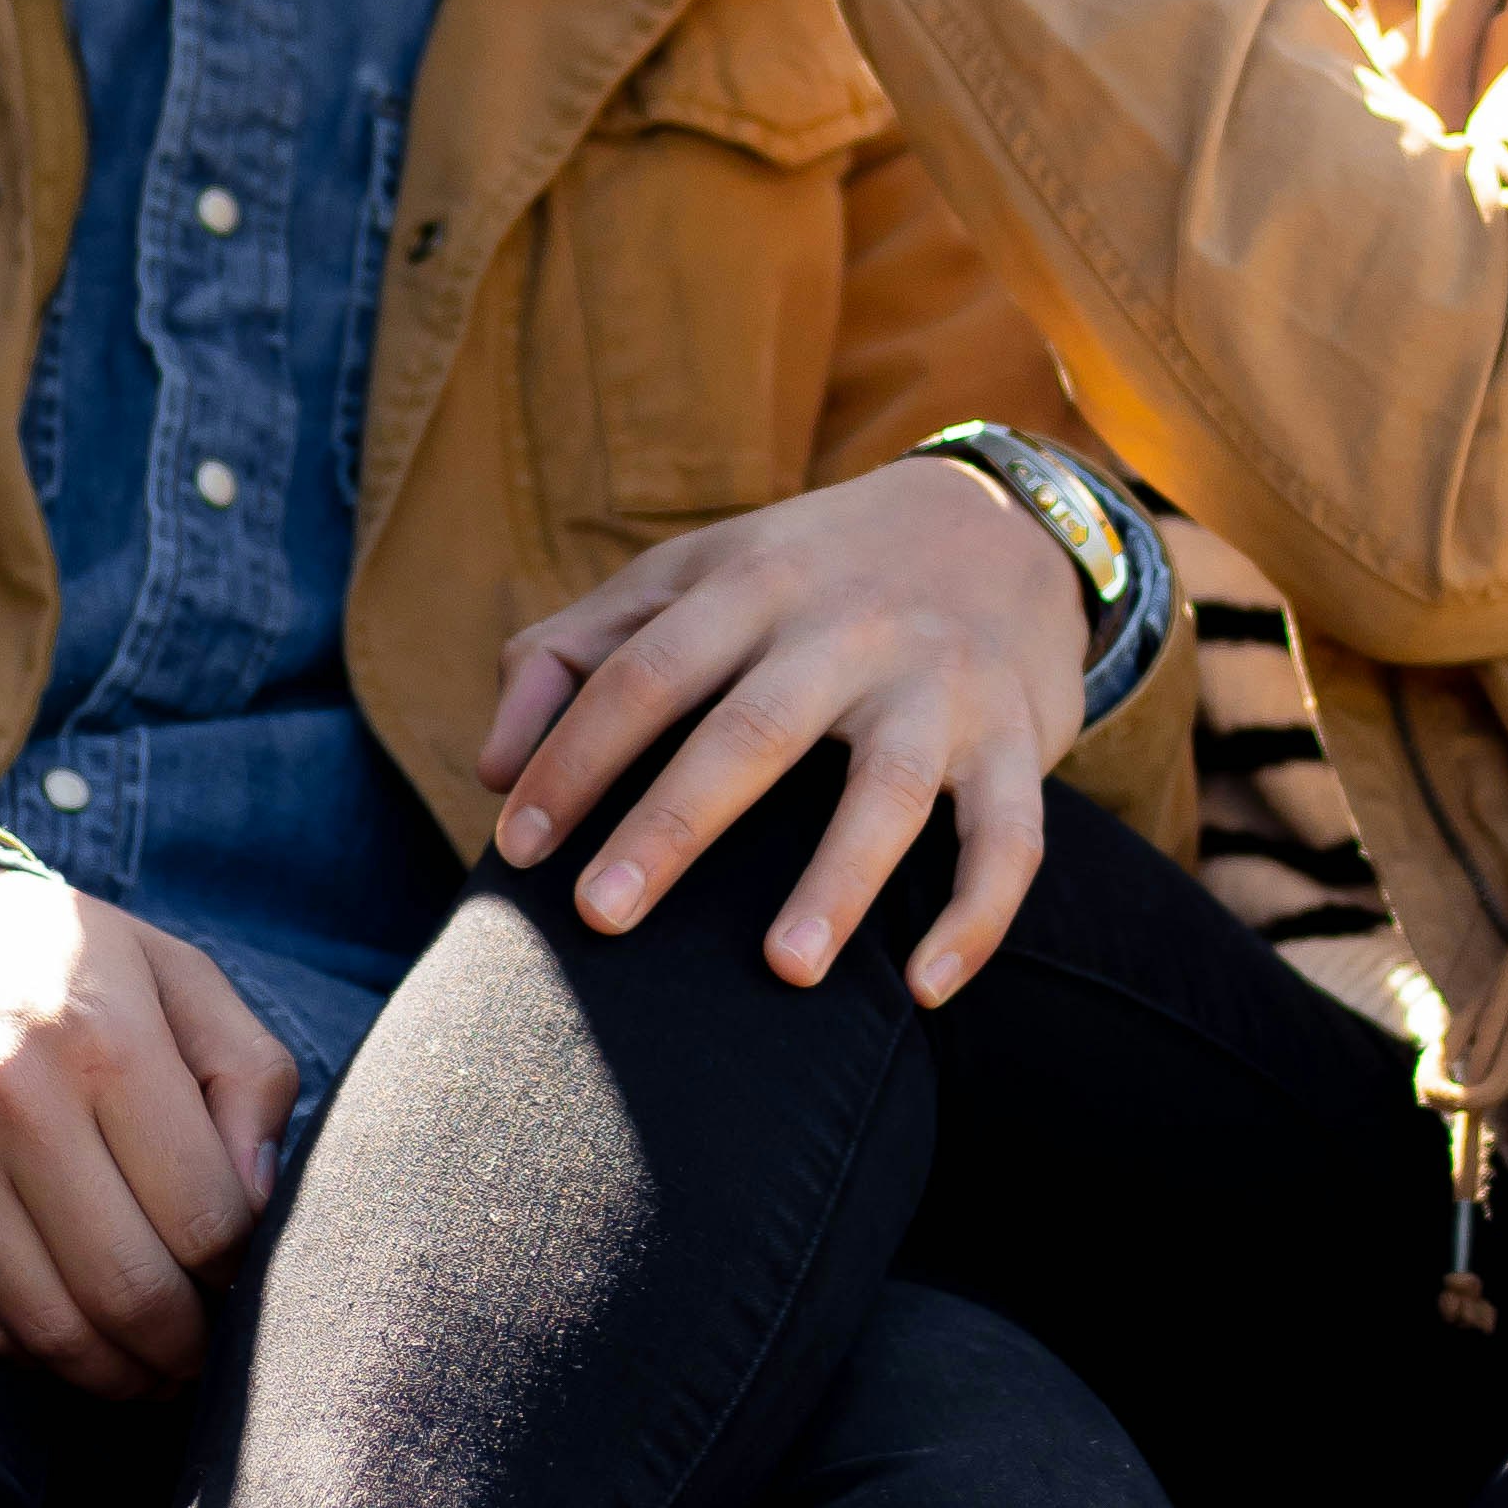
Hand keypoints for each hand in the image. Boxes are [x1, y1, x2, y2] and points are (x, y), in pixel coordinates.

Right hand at [0, 865, 297, 1397]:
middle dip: (188, 1348)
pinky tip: (80, 1346)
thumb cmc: (50, 957)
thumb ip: (248, 1076)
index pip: (205, 1216)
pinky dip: (41, 1361)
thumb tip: (261, 1204)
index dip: (242, 1274)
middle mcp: (17, 1108)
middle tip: (211, 1349)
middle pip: (131, 1291)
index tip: (248, 1277)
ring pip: (52, 1332)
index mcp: (107, 1043)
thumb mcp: (173, 971)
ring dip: (121, 1376)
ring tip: (157, 1368)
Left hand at [478, 457, 1091, 1002]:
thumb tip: (490, 769)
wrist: (1002, 517)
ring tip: (784, 973)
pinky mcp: (1017, 737)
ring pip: (890, 790)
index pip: (645, 674)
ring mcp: (941, 684)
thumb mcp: (695, 573)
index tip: (515, 849)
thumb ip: (578, 650)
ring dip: (839, 883)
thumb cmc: (812, 570)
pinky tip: (927, 990)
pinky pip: (1009, 837)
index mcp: (754, 584)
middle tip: (600, 917)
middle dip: (673, 826)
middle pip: (752, 731)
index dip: (574, 758)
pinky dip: (978, 915)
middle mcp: (849, 629)